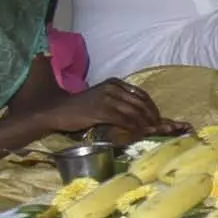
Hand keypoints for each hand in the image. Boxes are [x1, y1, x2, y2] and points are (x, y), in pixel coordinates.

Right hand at [46, 79, 172, 141]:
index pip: (141, 94)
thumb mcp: (102, 99)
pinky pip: (124, 120)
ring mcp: (107, 98)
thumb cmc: (80, 109)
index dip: (153, 107)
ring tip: (155, 133)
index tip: (160, 119)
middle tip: (161, 128)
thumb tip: (141, 114)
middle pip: (142, 103)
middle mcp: (113, 87)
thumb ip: (120, 102)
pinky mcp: (101, 110)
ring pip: (135, 112)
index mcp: (115, 83)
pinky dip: (136, 128)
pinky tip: (141, 134)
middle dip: (154, 117)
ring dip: (148, 124)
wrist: (56, 111)